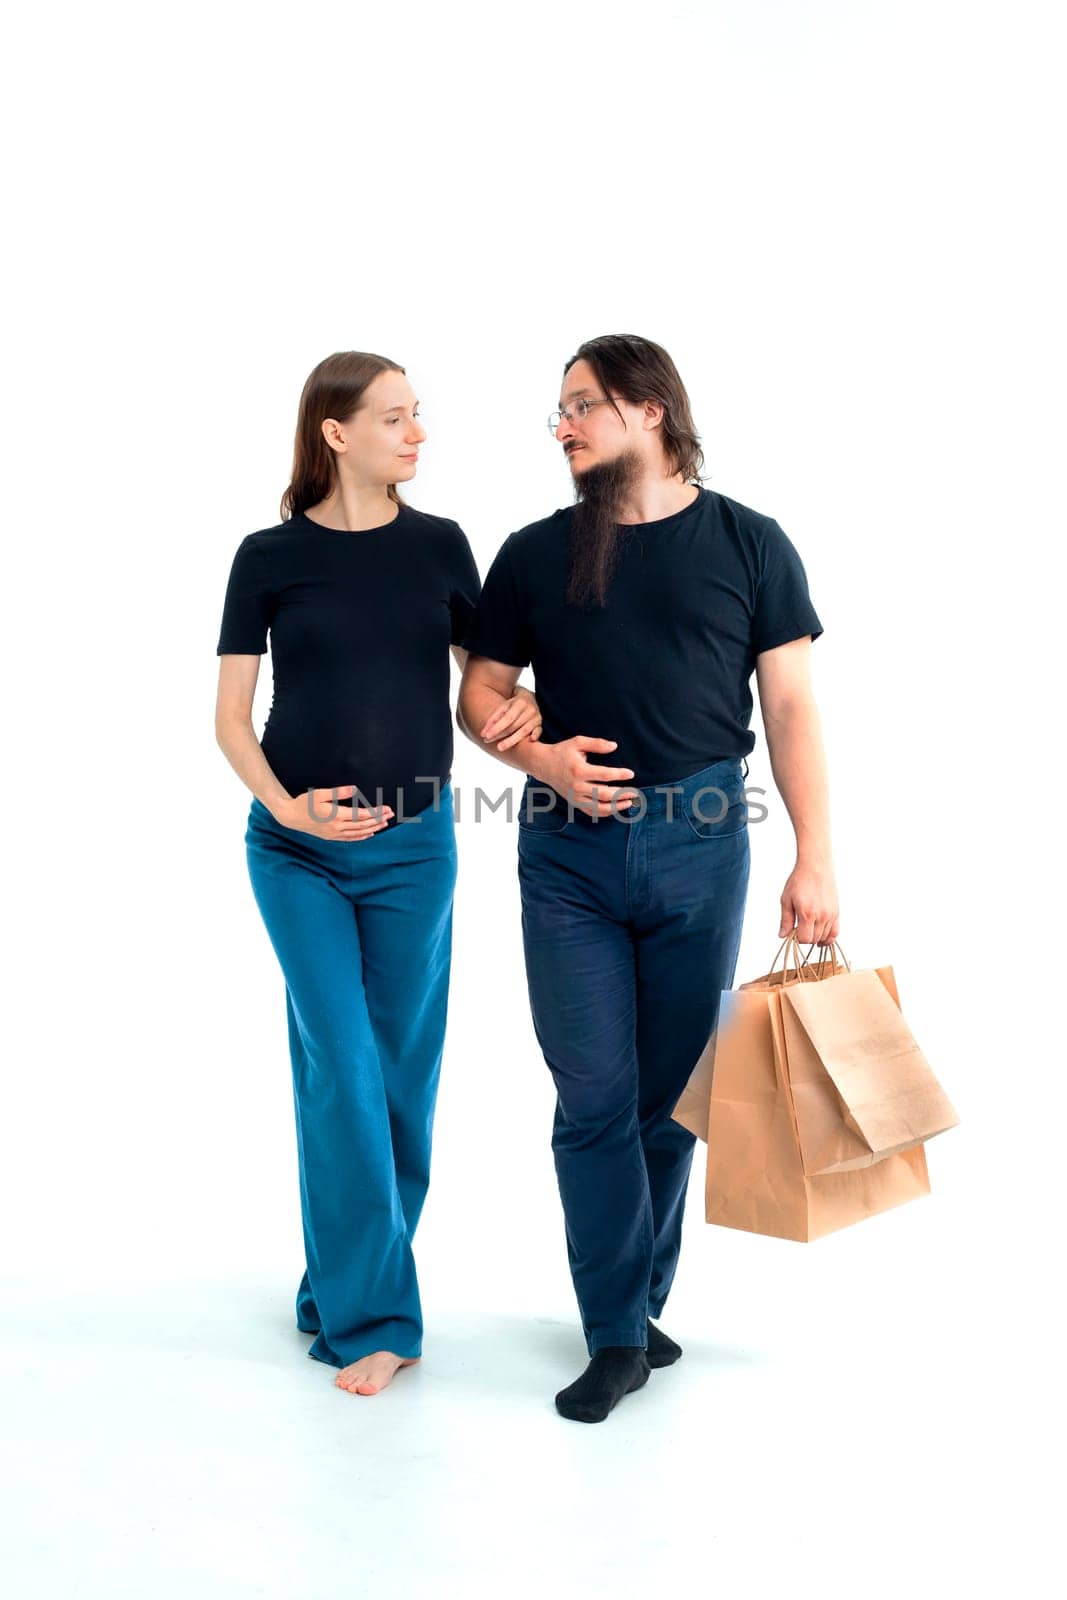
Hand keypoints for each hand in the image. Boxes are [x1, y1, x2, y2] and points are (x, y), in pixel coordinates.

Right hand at [272, 785, 393, 840]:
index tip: (386, 808)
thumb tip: (355, 789)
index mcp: (335, 815)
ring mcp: (335, 834)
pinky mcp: (332, 837)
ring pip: (359, 833)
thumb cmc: (304, 802)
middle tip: (391, 814)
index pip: (361, 815)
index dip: (376, 812)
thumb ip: (338, 792)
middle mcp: (337, 827)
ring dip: (374, 828)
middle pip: (363, 825)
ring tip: (385, 823)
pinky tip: (370, 833)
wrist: (291, 817)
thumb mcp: (319, 793)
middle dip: (379, 819)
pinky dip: (362, 836)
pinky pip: (351, 838)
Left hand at [479, 686, 542, 751]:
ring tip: (500, 747)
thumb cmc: (513, 705)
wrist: (529, 699)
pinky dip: (535, 735)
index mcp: (520, 703)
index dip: (496, 728)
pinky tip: (530, 741)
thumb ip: (493, 719)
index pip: (507, 718)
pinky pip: (539, 731)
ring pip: (524, 731)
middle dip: (501, 735)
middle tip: (488, 742)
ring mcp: (537, 717)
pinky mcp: (540, 725)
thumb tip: (483, 734)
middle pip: (514, 725)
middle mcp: (530, 709)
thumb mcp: (503, 707)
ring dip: (512, 740)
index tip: (486, 736)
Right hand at [530, 736, 639, 817]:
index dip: (619, 775)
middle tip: (635, 792)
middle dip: (622, 794)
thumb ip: (596, 744)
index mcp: (579, 771)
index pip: (604, 775)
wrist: (543, 765)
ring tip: (629, 803)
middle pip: (604, 794)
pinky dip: (605, 812)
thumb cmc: (562, 752)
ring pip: (599, 807)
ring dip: (616, 807)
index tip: (630, 774)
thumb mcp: (578, 742)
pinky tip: (616, 808)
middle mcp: (577, 787)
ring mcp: (575, 797)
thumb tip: (614, 746)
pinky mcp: (574, 803)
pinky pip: (592, 812)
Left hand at [778, 861, 839, 944]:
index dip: (797, 938)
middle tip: (799, 928)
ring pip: (825, 937)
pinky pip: (836, 932)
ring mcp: (831, 914)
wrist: (816, 867)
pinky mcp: (837, 912)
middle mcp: (821, 915)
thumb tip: (783, 936)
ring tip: (808, 929)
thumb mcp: (786, 900)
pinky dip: (829, 938)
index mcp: (807, 913)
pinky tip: (821, 938)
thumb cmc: (799, 881)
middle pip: (815, 939)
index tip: (793, 931)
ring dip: (816, 937)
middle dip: (806, 938)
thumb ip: (785, 920)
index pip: (805, 939)